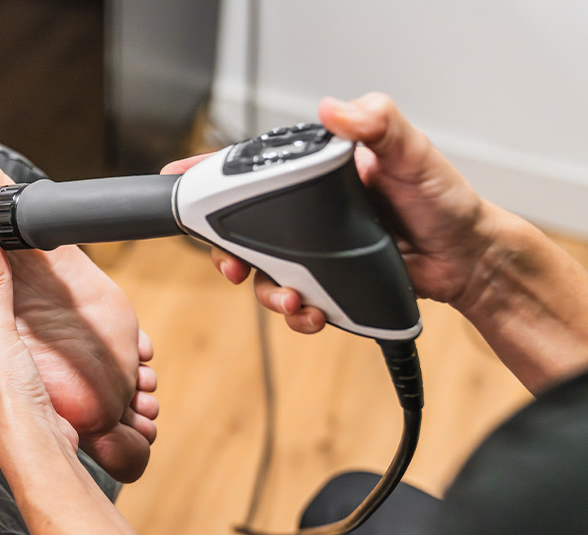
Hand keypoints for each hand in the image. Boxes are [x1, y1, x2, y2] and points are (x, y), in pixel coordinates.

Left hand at [0, 236, 77, 447]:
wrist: (37, 443)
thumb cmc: (9, 397)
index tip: (2, 304)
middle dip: (13, 342)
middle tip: (28, 328)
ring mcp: (3, 405)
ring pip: (17, 371)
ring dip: (34, 363)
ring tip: (44, 353)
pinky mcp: (31, 413)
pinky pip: (37, 386)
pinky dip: (48, 380)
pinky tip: (56, 376)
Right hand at [178, 93, 505, 331]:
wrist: (468, 260)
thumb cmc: (443, 201)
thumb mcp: (412, 153)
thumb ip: (377, 123)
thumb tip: (334, 108)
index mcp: (317, 174)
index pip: (253, 170)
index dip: (209, 177)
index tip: (178, 183)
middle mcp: (307, 211)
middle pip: (243, 229)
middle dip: (226, 252)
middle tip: (229, 265)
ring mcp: (313, 249)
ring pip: (263, 272)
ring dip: (266, 292)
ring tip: (290, 300)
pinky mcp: (326, 282)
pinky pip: (293, 300)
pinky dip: (295, 313)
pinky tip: (311, 313)